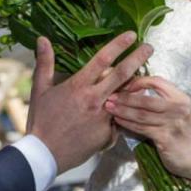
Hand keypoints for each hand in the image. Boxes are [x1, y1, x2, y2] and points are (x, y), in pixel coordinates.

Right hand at [27, 32, 152, 172]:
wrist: (44, 155)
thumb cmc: (41, 121)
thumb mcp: (39, 90)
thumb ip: (45, 63)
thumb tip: (42, 39)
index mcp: (78, 86)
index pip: (102, 60)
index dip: (118, 45)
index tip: (131, 35)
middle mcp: (94, 100)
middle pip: (122, 75)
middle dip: (138, 58)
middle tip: (150, 47)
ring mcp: (103, 118)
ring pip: (126, 97)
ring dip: (137, 85)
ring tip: (145, 76)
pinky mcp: (108, 135)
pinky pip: (118, 120)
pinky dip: (122, 114)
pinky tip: (128, 111)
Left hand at [105, 76, 190, 179]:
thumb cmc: (181, 134)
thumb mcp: (176, 112)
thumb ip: (160, 101)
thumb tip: (131, 90)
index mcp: (181, 98)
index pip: (157, 81)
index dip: (138, 81)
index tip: (123, 85)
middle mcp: (178, 108)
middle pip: (146, 99)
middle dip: (124, 97)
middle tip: (109, 96)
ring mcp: (173, 123)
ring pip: (141, 114)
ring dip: (122, 110)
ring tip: (108, 107)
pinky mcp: (166, 138)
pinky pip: (142, 128)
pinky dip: (127, 123)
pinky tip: (117, 121)